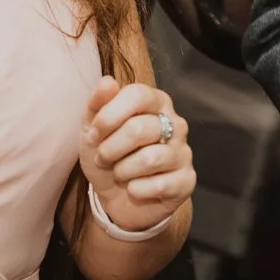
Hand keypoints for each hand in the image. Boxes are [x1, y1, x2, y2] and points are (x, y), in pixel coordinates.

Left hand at [80, 78, 197, 234]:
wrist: (117, 198)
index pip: (137, 95)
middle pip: (139, 128)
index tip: (94, 133)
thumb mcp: (93, 130)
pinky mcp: (187, 180)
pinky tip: (134, 189)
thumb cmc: (108, 157)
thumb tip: (108, 81)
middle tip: (102, 158)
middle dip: (110, 149)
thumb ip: (97, 104)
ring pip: (149, 159)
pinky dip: (137, 190)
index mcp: (157, 103)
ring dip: (123, 171)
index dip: (109, 115)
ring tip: (119, 174)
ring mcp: (184, 152)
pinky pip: (159, 185)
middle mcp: (176, 124)